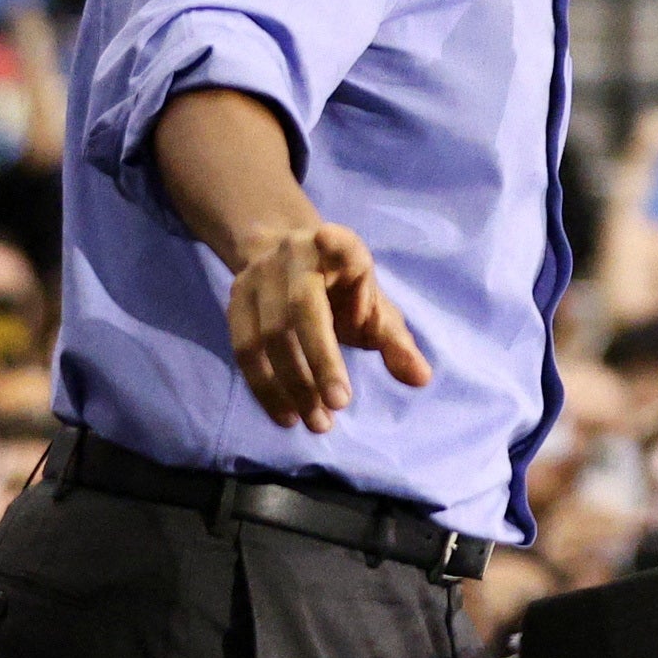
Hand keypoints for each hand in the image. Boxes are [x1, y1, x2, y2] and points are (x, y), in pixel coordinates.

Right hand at [225, 217, 434, 431]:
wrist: (288, 264)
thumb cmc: (343, 291)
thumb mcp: (374, 309)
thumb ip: (396, 342)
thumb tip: (422, 379)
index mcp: (339, 247)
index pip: (341, 242)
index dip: (335, 242)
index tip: (329, 235)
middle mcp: (294, 256)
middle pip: (300, 308)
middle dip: (320, 360)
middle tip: (339, 405)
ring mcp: (258, 277)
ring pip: (267, 337)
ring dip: (292, 386)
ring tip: (317, 422)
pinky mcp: (235, 303)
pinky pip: (244, 353)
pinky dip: (265, 389)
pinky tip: (286, 415)